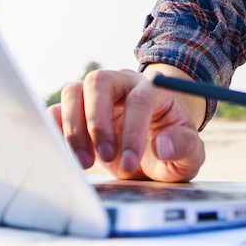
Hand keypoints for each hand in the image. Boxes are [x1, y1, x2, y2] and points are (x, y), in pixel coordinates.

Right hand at [49, 65, 205, 180]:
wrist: (155, 145)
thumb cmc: (172, 145)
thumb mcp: (190, 153)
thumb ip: (185, 147)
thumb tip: (163, 145)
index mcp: (152, 89)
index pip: (138, 100)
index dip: (132, 131)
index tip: (129, 163)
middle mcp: (120, 84)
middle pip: (98, 82)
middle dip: (97, 122)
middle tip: (104, 157)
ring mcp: (95, 95)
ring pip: (73, 92)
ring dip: (73, 128)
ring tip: (85, 162)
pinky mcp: (76, 111)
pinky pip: (56, 110)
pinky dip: (55, 129)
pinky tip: (67, 153)